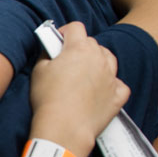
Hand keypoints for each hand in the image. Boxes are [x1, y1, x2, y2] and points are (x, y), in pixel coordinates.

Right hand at [28, 22, 127, 154]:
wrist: (64, 129)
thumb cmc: (48, 99)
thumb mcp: (38, 70)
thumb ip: (47, 54)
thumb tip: (51, 50)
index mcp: (79, 48)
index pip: (76, 27)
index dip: (65, 32)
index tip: (58, 42)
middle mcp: (99, 58)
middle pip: (92, 43)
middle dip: (80, 48)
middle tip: (67, 61)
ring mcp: (111, 77)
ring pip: (108, 59)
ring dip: (97, 62)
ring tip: (84, 73)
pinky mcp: (117, 96)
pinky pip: (118, 84)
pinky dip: (111, 84)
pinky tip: (100, 90)